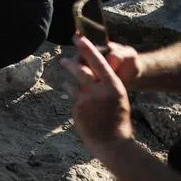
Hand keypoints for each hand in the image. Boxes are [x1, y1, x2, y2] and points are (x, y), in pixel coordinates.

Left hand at [60, 36, 133, 154]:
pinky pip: (74, 99)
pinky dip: (76, 101)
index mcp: (114, 86)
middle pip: (81, 70)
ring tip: (68, 82)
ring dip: (69, 82)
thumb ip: (105, 86)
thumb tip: (91, 74)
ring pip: (73, 85)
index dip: (88, 48)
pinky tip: (83, 110)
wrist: (112, 143)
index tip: (79, 38)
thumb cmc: (118, 120)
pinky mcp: (77, 109)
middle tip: (63, 59)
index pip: (99, 62)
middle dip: (71, 63)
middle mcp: (99, 90)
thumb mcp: (118, 99)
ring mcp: (86, 99)